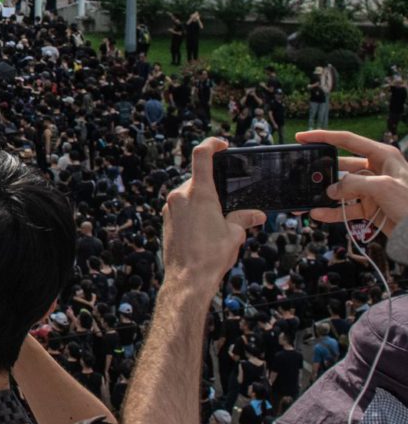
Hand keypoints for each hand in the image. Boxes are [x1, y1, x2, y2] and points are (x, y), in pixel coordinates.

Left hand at [162, 138, 265, 290]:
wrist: (187, 279)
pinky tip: (205, 227)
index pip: (202, 155)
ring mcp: (170, 208)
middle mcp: (180, 196)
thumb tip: (258, 214)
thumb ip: (245, 218)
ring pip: (189, 194)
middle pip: (198, 179)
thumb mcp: (235, 234)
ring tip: (219, 219)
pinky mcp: (165, 220)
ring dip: (204, 200)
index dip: (212, 144)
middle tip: (229, 198)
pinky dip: (194, 210)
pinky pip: (181, 207)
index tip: (222, 145)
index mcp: (198, 193)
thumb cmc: (211, 256)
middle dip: (214, 185)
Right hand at [297, 130, 407, 232]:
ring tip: (308, 197)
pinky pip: (345, 207)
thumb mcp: (383, 186)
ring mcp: (372, 189)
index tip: (302, 137)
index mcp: (382, 156)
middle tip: (304, 174)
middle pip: (341, 166)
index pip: (347, 140)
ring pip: (341, 188)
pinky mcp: (370, 206)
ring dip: (325, 194)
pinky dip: (332, 211)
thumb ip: (353, 184)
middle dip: (323, 171)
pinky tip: (318, 213)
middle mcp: (376, 170)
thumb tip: (332, 189)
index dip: (323, 137)